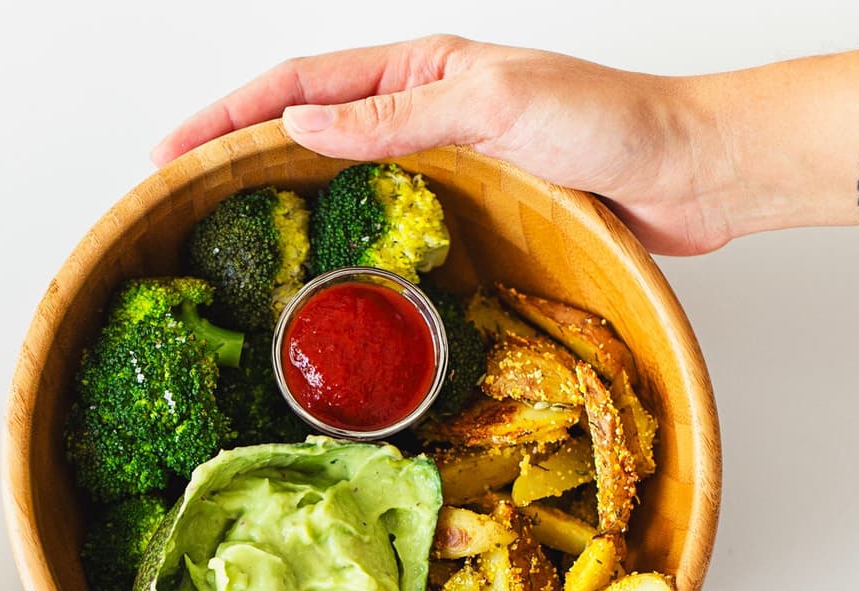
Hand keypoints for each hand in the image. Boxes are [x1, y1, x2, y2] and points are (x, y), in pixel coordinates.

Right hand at [152, 36, 740, 255]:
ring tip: (223, 228)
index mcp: (421, 66)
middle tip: (176, 193)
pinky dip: (338, 227)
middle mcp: (423, 105)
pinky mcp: (470, 200)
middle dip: (234, 149)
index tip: (171, 152)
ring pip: (338, 170)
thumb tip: (299, 129)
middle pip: (304, 123)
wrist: (687, 169)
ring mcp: (443, 153)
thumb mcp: (492, 106)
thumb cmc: (607, 124)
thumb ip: (396, 119)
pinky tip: (319, 256)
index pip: (299, 85)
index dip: (228, 116)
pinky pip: (384, 210)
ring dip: (278, 191)